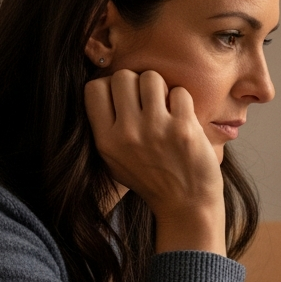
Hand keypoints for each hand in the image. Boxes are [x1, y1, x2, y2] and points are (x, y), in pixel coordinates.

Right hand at [85, 70, 225, 254]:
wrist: (187, 204)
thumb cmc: (151, 179)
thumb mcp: (114, 160)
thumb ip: (106, 126)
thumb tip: (106, 87)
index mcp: (106, 140)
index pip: (93, 88)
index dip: (110, 86)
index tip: (124, 97)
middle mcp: (127, 133)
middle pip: (123, 77)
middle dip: (137, 83)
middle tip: (148, 101)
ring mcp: (156, 129)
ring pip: (151, 78)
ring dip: (161, 88)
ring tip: (166, 106)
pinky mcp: (184, 128)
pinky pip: (179, 91)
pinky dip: (183, 100)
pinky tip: (183, 116)